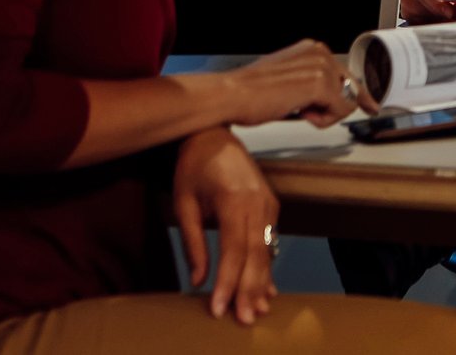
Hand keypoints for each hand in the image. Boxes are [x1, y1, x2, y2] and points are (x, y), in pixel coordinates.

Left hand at [174, 128, 278, 325]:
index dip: (227, 282)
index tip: (219, 307)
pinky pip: (270, 242)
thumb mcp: (184, 204)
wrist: (214, 135)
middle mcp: (259, 203)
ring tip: (256, 310)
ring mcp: (269, 204)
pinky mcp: (271, 206)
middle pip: (256, 255)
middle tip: (244, 319)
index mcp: (236, 201)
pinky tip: (267, 289)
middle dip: (249, 289)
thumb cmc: (194, 167)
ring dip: (261, 282)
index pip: (234, 250)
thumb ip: (194, 243)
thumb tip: (198, 279)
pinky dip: (267, 266)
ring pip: (266, 251)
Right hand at [220, 40, 373, 127]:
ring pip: (347, 101)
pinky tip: (301, 114)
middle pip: (348, 89)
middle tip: (303, 111)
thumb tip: (335, 100)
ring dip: (325, 115)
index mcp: (312, 49)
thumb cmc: (251, 94)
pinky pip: (341, 110)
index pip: (345, 74)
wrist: (231, 95)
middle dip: (331, 108)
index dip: (358, 95)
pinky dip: (324, 120)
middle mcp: (320, 52)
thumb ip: (312, 85)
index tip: (372, 106)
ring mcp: (322, 66)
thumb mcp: (289, 82)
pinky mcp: (321, 84)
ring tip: (297, 110)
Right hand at [400, 0, 455, 23]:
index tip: (452, 13)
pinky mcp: (410, 17)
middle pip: (428, 9)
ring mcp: (408, 4)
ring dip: (448, 24)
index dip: (439, 3)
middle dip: (451, 18)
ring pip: (427, 21)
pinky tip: (454, 24)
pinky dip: (441, 27)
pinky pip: (426, 27)